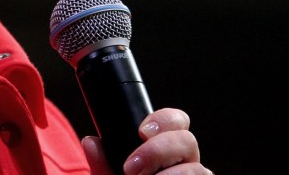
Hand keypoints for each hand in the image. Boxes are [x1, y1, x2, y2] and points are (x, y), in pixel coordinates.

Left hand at [82, 108, 212, 174]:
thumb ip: (103, 166)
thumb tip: (91, 142)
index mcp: (167, 152)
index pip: (177, 122)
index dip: (164, 119)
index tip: (141, 131)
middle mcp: (186, 165)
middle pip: (188, 140)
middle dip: (157, 150)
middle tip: (131, 169)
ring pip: (198, 169)